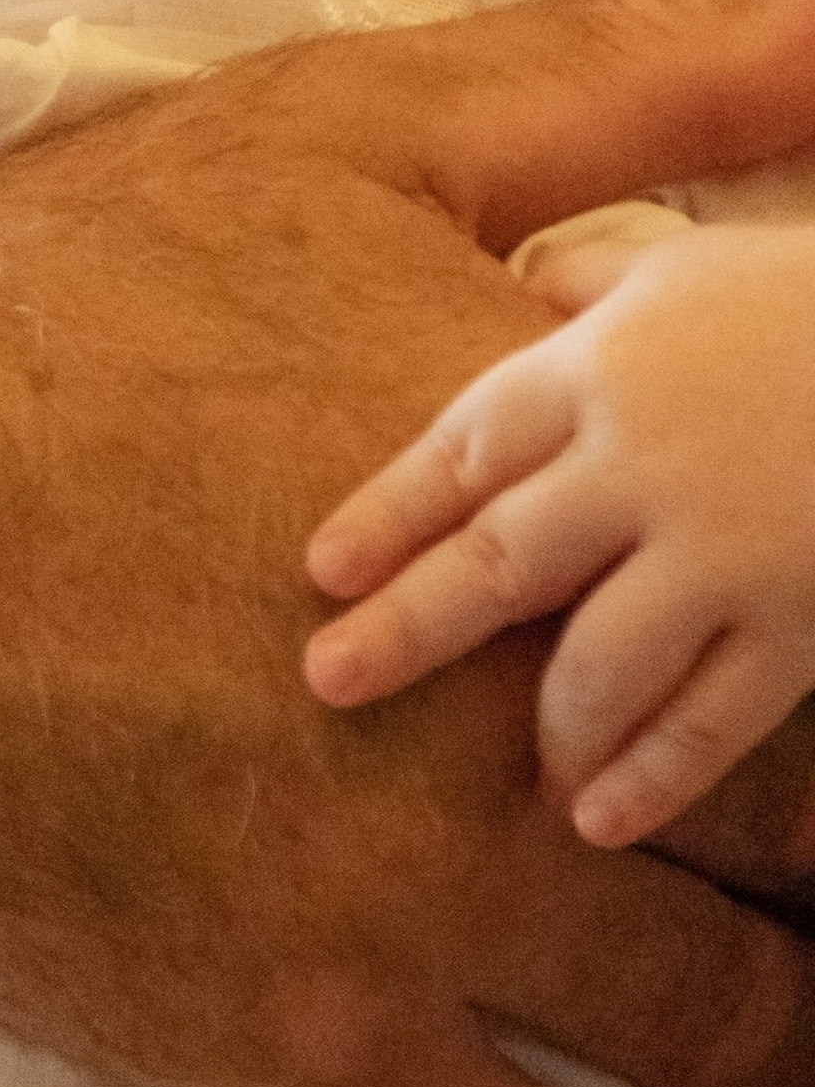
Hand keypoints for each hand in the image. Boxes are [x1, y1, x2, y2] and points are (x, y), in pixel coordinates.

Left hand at [304, 223, 814, 847]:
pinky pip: (715, 717)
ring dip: (545, 726)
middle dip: (409, 629)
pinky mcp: (802, 621)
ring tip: (514, 774)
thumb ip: (590, 284)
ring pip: (598, 661)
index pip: (462, 451)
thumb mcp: (689, 266)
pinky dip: (654, 776)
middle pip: (500, 562)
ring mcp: (723, 550)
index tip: (320, 572)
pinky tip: (600, 820)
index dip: (387, 515)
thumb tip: (518, 281)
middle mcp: (641, 465)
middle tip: (329, 682)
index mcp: (598, 368)